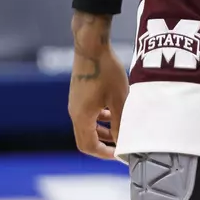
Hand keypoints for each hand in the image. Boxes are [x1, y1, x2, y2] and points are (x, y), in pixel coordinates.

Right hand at [69, 12, 128, 160]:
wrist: (91, 45)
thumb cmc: (106, 71)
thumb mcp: (118, 100)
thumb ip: (120, 123)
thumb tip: (125, 143)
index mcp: (82, 117)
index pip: (88, 146)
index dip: (104, 154)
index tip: (120, 155)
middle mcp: (74, 112)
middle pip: (86, 138)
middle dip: (104, 144)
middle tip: (121, 146)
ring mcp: (75, 102)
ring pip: (87, 125)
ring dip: (103, 130)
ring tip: (120, 128)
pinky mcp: (79, 93)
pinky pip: (87, 113)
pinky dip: (100, 118)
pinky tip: (112, 111)